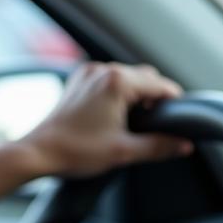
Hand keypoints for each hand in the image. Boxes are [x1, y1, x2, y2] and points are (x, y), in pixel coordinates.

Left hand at [24, 62, 192, 178]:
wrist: (38, 152)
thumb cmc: (76, 150)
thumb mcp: (124, 151)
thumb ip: (159, 146)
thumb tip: (184, 145)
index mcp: (117, 81)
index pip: (161, 86)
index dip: (175, 103)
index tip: (181, 120)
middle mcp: (102, 70)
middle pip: (145, 77)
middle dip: (155, 98)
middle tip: (159, 125)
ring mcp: (87, 74)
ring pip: (126, 77)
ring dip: (136, 94)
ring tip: (138, 122)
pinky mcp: (77, 82)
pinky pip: (107, 81)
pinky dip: (117, 93)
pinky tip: (117, 115)